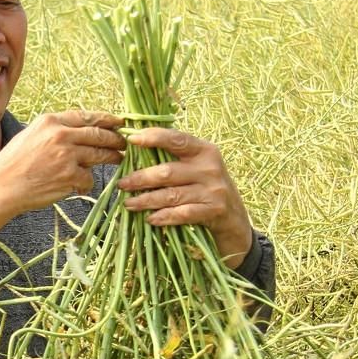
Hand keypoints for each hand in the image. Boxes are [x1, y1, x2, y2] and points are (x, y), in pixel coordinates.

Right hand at [0, 110, 125, 259]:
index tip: (119, 123)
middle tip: (124, 144)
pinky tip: (76, 185)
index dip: (107, 120)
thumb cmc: (12, 165)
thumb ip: (55, 131)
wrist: (0, 188)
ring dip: (112, 158)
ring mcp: (67, 155)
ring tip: (117, 160)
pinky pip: (89, 178)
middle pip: (100, 134)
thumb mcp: (30, 136)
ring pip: (100, 154)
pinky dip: (86, 183)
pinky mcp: (70, 176)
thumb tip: (82, 132)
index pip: (87, 116)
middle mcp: (60, 134)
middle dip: (116, 139)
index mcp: (50, 121)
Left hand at [117, 129, 253, 268]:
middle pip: (167, 172)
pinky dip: (164, 216)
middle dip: (141, 178)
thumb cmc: (207, 191)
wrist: (235, 221)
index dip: (153, 138)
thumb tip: (136, 151)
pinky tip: (150, 219)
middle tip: (122, 184)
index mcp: (205, 150)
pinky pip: (182, 213)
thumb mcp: (197, 169)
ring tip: (129, 204)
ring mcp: (214, 190)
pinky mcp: (214, 211)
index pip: (176, 139)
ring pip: (171, 195)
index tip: (131, 140)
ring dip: (146, 200)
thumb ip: (175, 160)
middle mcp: (211, 167)